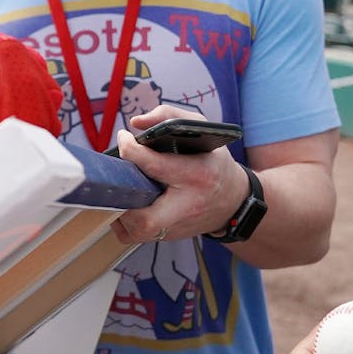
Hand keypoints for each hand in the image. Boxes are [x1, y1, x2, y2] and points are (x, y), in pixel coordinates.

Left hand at [109, 106, 238, 242]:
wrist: (233, 200)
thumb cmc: (212, 160)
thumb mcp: (202, 129)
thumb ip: (168, 117)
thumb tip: (135, 123)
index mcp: (197, 174)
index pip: (154, 165)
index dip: (130, 149)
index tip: (124, 138)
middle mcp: (187, 205)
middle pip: (146, 217)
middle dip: (125, 196)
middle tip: (119, 174)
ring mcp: (177, 225)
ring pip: (137, 230)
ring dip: (120, 210)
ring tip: (121, 187)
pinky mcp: (168, 236)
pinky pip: (134, 236)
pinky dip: (124, 223)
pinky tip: (127, 204)